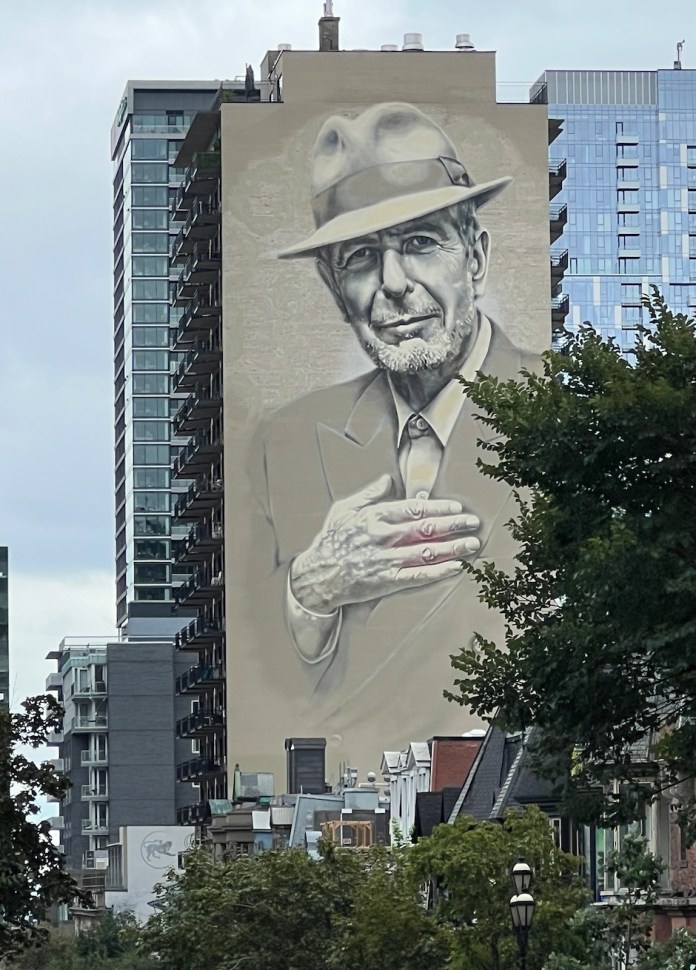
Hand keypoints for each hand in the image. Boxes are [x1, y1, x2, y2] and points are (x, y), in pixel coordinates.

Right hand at [289, 474, 479, 613]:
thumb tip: (387, 479)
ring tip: (472, 544)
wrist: (317, 575)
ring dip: (453, 547)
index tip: (456, 508)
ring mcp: (386, 560)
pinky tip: (455, 567)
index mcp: (375, 516)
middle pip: (426, 528)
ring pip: (427, 551)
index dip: (439, 507)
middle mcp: (383, 536)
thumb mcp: (344, 509)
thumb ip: (368, 494)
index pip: (414, 508)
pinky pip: (418, 576)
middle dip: (453, 525)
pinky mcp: (386, 581)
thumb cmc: (330, 541)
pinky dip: (439, 571)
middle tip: (473, 523)